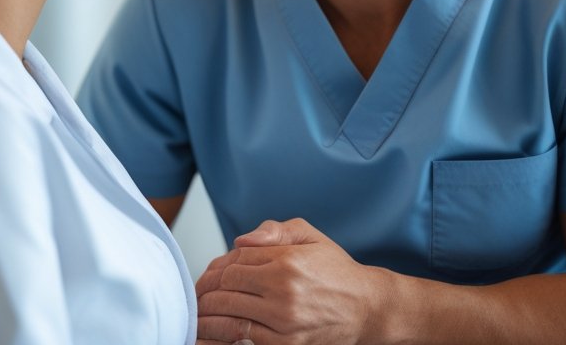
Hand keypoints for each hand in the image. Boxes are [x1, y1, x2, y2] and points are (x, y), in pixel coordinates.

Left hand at [194, 218, 386, 344]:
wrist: (368, 309)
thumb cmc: (337, 272)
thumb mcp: (311, 236)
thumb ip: (274, 231)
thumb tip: (241, 241)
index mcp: (286, 260)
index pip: (235, 262)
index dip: (216, 268)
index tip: (209, 275)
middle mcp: (283, 289)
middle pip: (227, 288)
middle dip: (206, 291)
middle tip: (197, 296)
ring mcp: (284, 320)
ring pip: (229, 314)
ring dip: (207, 315)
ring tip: (198, 315)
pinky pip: (243, 338)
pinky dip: (224, 334)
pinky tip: (216, 332)